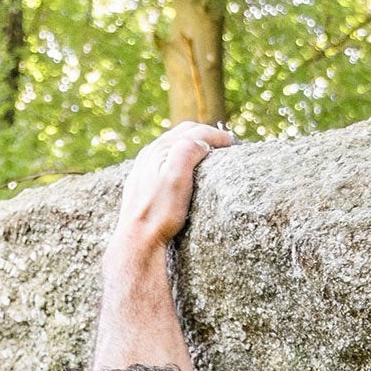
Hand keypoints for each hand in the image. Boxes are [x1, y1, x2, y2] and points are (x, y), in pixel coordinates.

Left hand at [109, 122, 231, 266]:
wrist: (137, 239)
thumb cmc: (159, 212)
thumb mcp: (176, 178)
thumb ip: (187, 151)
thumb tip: (202, 142)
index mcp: (159, 149)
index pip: (193, 132)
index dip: (216, 135)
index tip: (233, 144)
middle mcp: (150, 153)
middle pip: (183, 133)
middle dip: (206, 135)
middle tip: (225, 144)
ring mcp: (145, 166)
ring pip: (173, 144)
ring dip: (194, 143)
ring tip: (211, 153)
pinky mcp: (144, 181)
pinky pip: (165, 157)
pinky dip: (182, 155)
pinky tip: (187, 167)